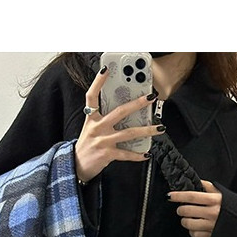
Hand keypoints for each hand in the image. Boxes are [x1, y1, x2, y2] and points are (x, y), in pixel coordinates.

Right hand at [74, 66, 162, 182]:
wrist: (76, 166)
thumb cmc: (87, 145)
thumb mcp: (91, 128)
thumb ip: (104, 118)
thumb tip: (125, 109)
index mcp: (91, 118)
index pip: (92, 96)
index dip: (98, 82)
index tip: (106, 70)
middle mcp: (97, 127)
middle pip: (119, 112)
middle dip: (137, 103)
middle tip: (151, 97)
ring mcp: (103, 141)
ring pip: (129, 133)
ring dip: (147, 130)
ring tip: (160, 127)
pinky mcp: (107, 154)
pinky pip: (126, 154)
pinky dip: (138, 155)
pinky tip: (147, 154)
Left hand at [168, 180, 221, 236]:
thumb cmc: (234, 207)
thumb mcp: (223, 194)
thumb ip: (209, 187)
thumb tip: (195, 180)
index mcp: (215, 200)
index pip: (192, 196)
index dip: (178, 195)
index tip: (170, 195)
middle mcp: (213, 213)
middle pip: (186, 210)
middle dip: (181, 209)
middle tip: (183, 208)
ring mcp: (211, 226)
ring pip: (187, 223)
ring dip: (185, 220)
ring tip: (190, 218)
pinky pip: (194, 234)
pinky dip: (193, 230)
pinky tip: (197, 226)